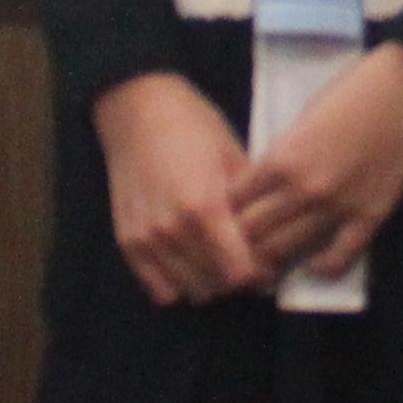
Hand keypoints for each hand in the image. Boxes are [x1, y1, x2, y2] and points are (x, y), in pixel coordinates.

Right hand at [94, 72, 265, 305]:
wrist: (139, 111)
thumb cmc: (195, 128)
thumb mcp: (235, 159)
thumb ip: (252, 206)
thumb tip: (275, 243)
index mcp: (205, 207)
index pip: (239, 273)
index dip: (259, 273)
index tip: (266, 263)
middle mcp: (173, 230)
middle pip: (216, 287)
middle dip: (236, 280)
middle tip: (245, 261)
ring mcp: (147, 239)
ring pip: (189, 292)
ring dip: (209, 283)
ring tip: (218, 260)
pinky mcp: (127, 242)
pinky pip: (158, 288)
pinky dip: (179, 283)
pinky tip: (191, 262)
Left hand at [231, 44, 402, 281]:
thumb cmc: (353, 89)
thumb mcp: (303, 118)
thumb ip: (281, 156)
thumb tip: (263, 185)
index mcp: (281, 158)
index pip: (232, 202)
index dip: (221, 212)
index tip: (221, 218)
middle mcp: (303, 190)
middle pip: (251, 234)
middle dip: (236, 243)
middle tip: (233, 249)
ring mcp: (338, 208)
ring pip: (285, 251)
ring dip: (268, 261)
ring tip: (261, 265)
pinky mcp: (370, 218)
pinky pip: (338, 259)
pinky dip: (320, 267)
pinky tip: (312, 264)